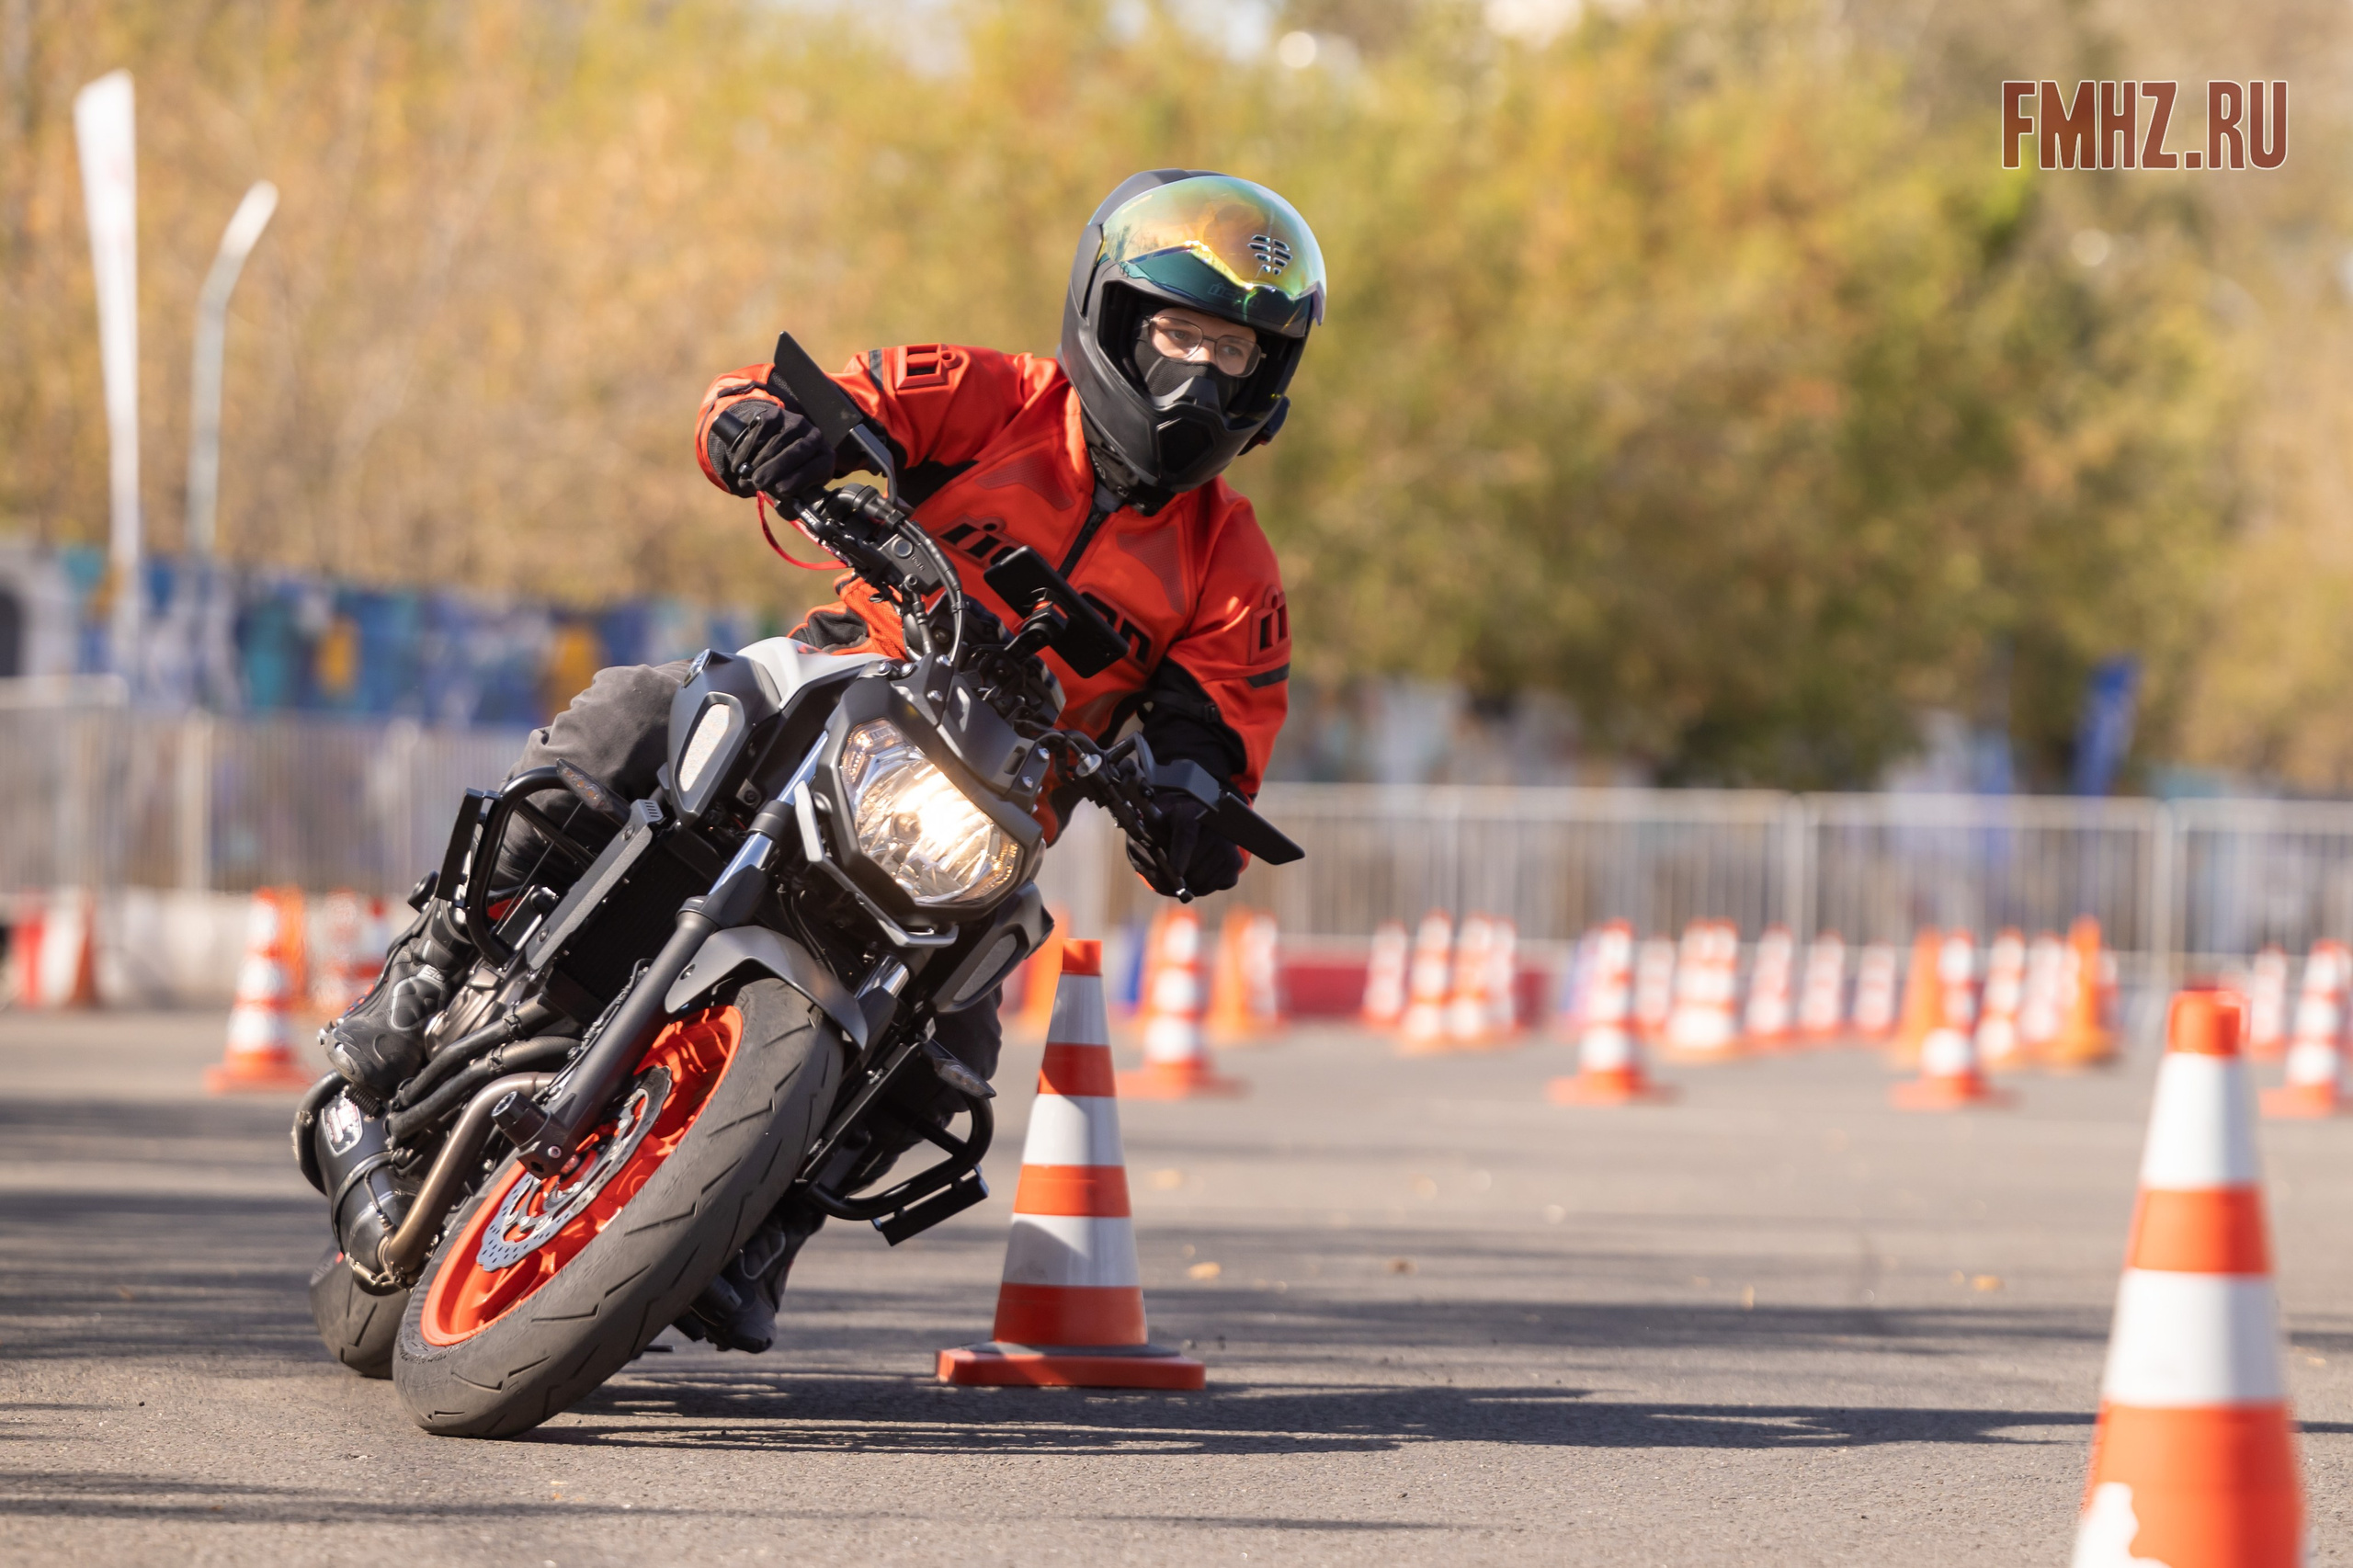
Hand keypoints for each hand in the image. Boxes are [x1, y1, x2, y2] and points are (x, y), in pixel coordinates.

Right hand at [708, 396, 830, 502]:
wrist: (777, 442)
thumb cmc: (788, 473)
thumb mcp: (794, 490)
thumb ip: (790, 504)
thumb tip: (782, 509)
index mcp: (825, 458)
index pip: (816, 467)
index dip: (799, 479)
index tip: (780, 490)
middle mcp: (815, 437)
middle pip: (796, 452)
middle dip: (775, 469)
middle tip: (758, 483)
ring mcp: (796, 422)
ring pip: (776, 442)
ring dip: (759, 461)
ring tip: (745, 475)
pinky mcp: (776, 414)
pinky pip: (761, 431)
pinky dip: (748, 448)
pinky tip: (741, 461)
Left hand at [1126, 793, 1242, 896]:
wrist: (1195, 822)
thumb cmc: (1169, 826)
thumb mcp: (1154, 827)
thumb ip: (1147, 842)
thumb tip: (1142, 862)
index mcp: (1189, 812)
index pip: (1187, 834)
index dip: (1181, 854)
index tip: (1176, 872)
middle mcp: (1215, 827)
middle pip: (1195, 863)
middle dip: (1180, 875)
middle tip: (1171, 874)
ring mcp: (1229, 845)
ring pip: (1204, 878)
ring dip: (1190, 883)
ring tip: (1184, 872)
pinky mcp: (1235, 863)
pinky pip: (1217, 884)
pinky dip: (1204, 886)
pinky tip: (1199, 873)